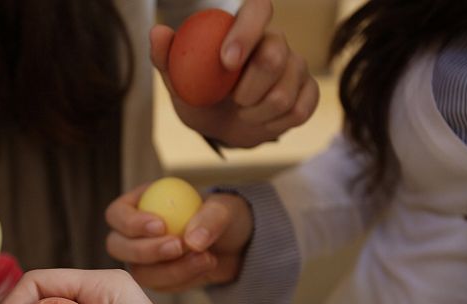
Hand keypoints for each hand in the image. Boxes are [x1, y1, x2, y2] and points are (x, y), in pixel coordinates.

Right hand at [105, 186, 252, 290]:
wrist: (236, 246)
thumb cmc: (224, 217)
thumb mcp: (225, 208)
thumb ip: (211, 218)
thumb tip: (192, 241)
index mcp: (139, 204)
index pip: (117, 215)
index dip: (132, 223)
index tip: (161, 226)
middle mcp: (133, 233)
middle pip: (117, 247)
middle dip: (146, 250)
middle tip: (178, 246)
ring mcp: (142, 259)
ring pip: (139, 273)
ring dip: (172, 270)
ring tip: (207, 258)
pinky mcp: (156, 279)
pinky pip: (161, 287)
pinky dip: (184, 280)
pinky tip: (206, 267)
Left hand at [153, 0, 318, 147]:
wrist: (222, 128)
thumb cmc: (202, 97)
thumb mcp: (179, 82)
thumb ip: (168, 58)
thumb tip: (158, 32)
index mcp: (245, 28)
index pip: (258, 8)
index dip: (246, 32)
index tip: (226, 62)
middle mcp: (276, 41)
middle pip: (274, 56)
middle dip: (248, 89)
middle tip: (233, 101)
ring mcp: (296, 66)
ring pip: (284, 93)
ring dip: (256, 114)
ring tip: (244, 113)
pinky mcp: (308, 93)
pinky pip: (298, 112)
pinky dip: (273, 125)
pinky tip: (262, 122)